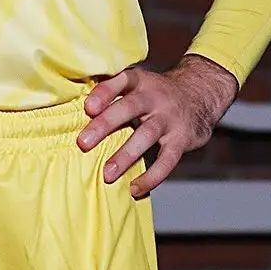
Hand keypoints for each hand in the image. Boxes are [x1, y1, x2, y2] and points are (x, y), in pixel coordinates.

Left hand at [76, 55, 238, 196]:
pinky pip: (167, 160)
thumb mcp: (137, 83)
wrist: (201, 93)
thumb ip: (111, 91)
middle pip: (129, 108)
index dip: (105, 93)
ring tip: (107, 174)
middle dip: (105, 125)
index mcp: (139, 81)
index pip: (121, 81)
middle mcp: (154, 97)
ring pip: (146, 135)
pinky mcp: (182, 139)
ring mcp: (169, 118)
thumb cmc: (156, 93)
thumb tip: (69, 104)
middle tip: (83, 143)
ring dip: (125, 155)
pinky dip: (152, 176)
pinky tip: (135, 188)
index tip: (88, 107)